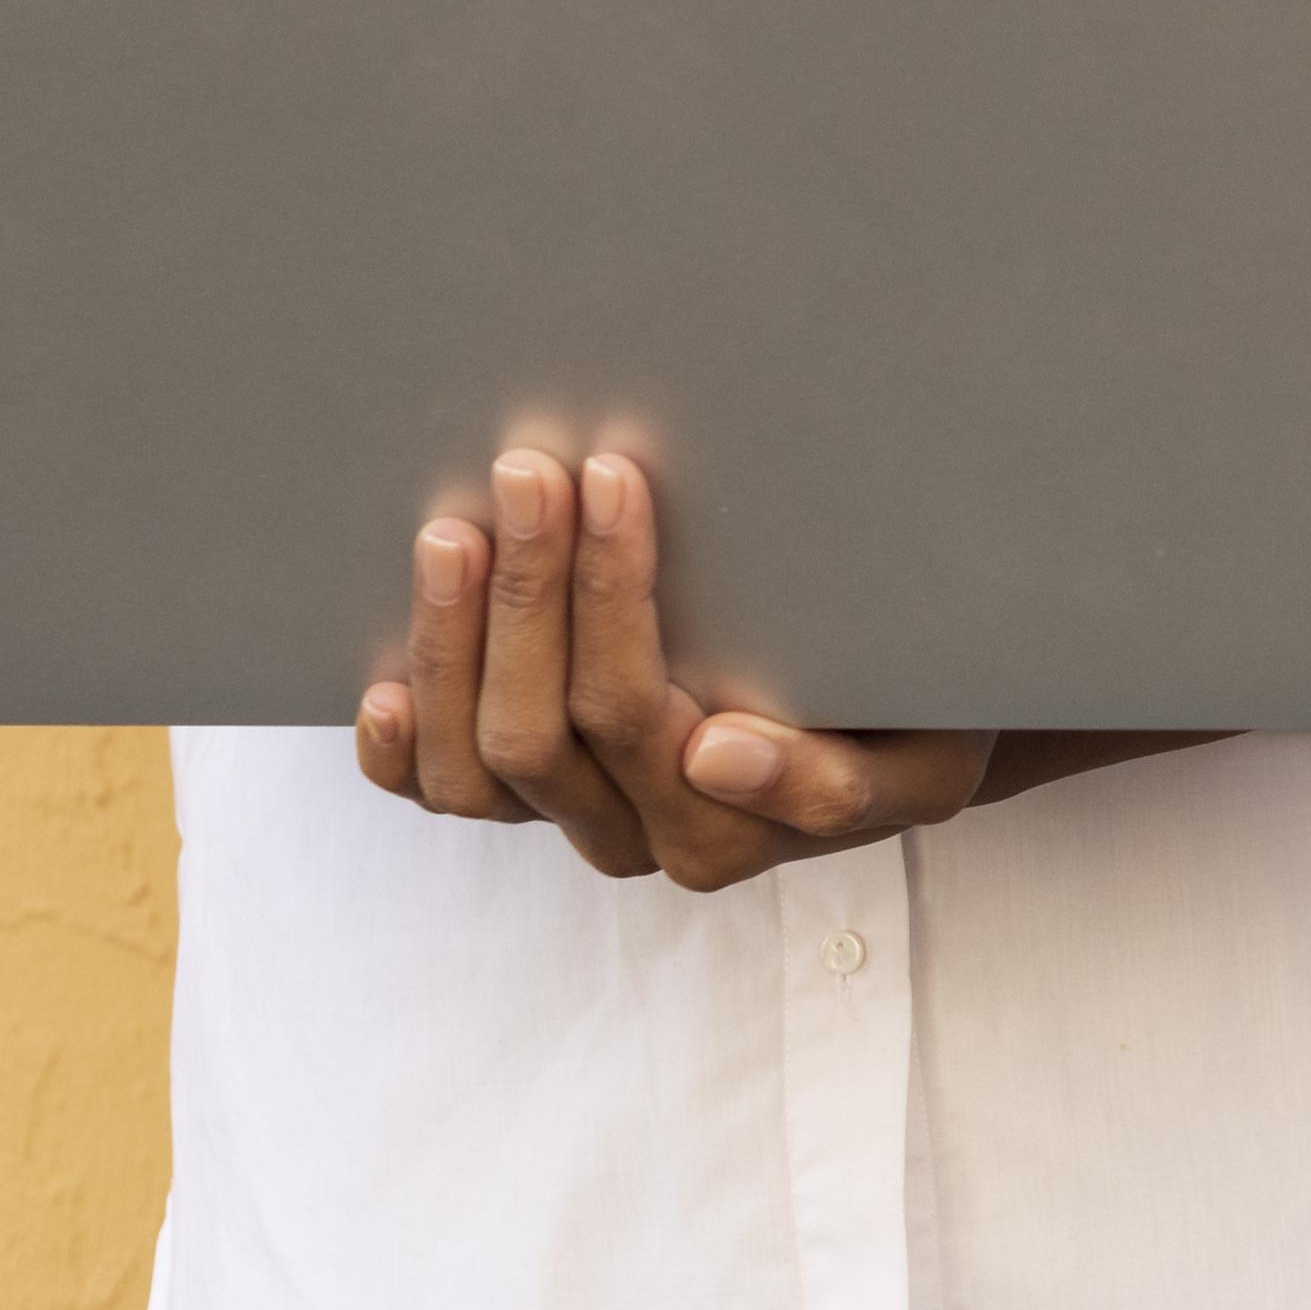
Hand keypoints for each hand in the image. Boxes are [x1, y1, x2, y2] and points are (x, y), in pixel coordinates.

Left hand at [354, 447, 995, 889]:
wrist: (904, 738)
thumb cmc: (916, 714)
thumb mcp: (927, 750)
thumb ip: (835, 782)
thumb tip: (714, 756)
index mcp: (739, 826)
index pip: (641, 717)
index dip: (607, 597)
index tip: (616, 479)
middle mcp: (650, 840)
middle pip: (542, 735)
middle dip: (528, 588)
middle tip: (533, 469)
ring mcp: (582, 824)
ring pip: (476, 770)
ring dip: (453, 644)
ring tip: (455, 530)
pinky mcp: (533, 805)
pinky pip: (441, 795)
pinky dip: (401, 747)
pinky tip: (383, 681)